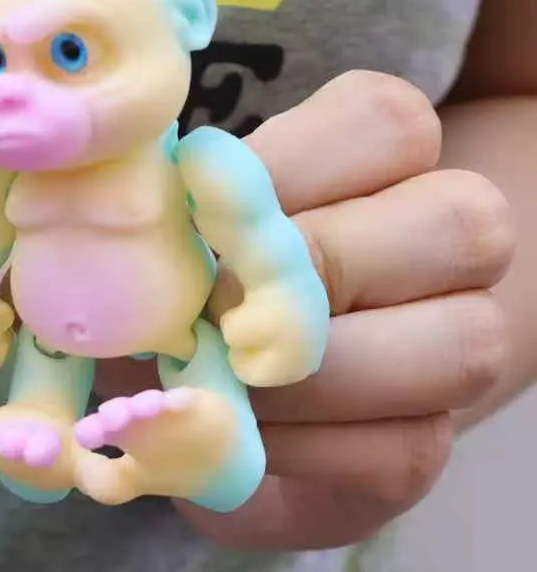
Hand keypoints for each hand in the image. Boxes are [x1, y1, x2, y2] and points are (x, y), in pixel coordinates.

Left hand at [94, 71, 514, 550]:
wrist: (223, 392)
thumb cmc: (188, 275)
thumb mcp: (170, 218)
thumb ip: (163, 199)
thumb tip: (110, 202)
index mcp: (385, 147)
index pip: (385, 123)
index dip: (284, 170)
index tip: (192, 209)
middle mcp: (453, 235)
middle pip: (443, 226)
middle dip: (299, 279)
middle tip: (206, 314)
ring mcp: (460, 342)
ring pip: (446, 345)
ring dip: (302, 377)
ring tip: (213, 378)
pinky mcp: (422, 446)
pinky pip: (394, 444)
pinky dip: (294, 448)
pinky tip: (235, 433)